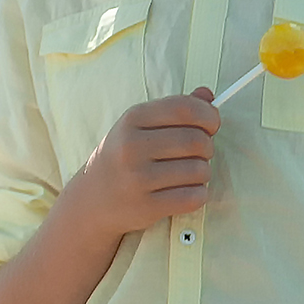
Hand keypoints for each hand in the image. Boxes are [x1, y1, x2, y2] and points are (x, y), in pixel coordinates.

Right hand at [64, 92, 220, 235]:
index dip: (208, 115)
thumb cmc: (123, 157)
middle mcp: (132, 147)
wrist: (92, 200)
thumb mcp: (139, 126)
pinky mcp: (146, 207)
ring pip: (199, 170)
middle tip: (199, 154)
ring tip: (188, 174)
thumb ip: (174, 109)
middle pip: (196, 140)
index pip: (184, 108)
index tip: (211, 125)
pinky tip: (185, 191)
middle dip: (207, 147)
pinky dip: (198, 194)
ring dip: (203, 173)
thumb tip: (208, 96)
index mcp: (132, 119)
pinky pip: (193, 197)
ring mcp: (138, 179)